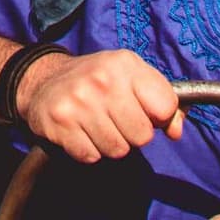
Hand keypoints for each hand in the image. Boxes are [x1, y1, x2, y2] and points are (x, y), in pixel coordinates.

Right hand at [15, 50, 182, 164]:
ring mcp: (80, 102)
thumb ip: (161, 98)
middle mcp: (102, 80)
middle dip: (133, 133)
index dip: (160, 117)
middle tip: (117, 119)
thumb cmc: (96, 80)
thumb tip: (176, 130)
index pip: (165, 106)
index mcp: (125, 64)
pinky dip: (89, 150)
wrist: (43, 80)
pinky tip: (81, 132)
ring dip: (110, 144)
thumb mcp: (131, 76)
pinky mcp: (61, 124)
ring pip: (118, 150)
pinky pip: (91, 156)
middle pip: (142, 135)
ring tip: (98, 125)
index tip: (146, 112)